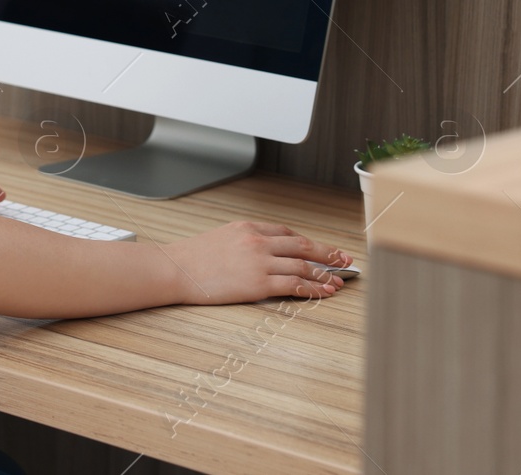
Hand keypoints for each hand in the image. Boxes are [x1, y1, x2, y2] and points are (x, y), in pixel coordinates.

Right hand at [160, 220, 353, 303]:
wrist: (176, 269)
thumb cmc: (192, 256)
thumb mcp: (221, 237)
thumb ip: (244, 241)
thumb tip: (264, 252)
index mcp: (248, 227)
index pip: (286, 232)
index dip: (307, 242)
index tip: (320, 248)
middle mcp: (257, 241)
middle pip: (302, 246)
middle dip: (326, 253)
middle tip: (344, 259)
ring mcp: (259, 262)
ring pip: (302, 266)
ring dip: (324, 274)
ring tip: (338, 281)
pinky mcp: (258, 283)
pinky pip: (293, 285)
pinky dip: (312, 288)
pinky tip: (323, 292)